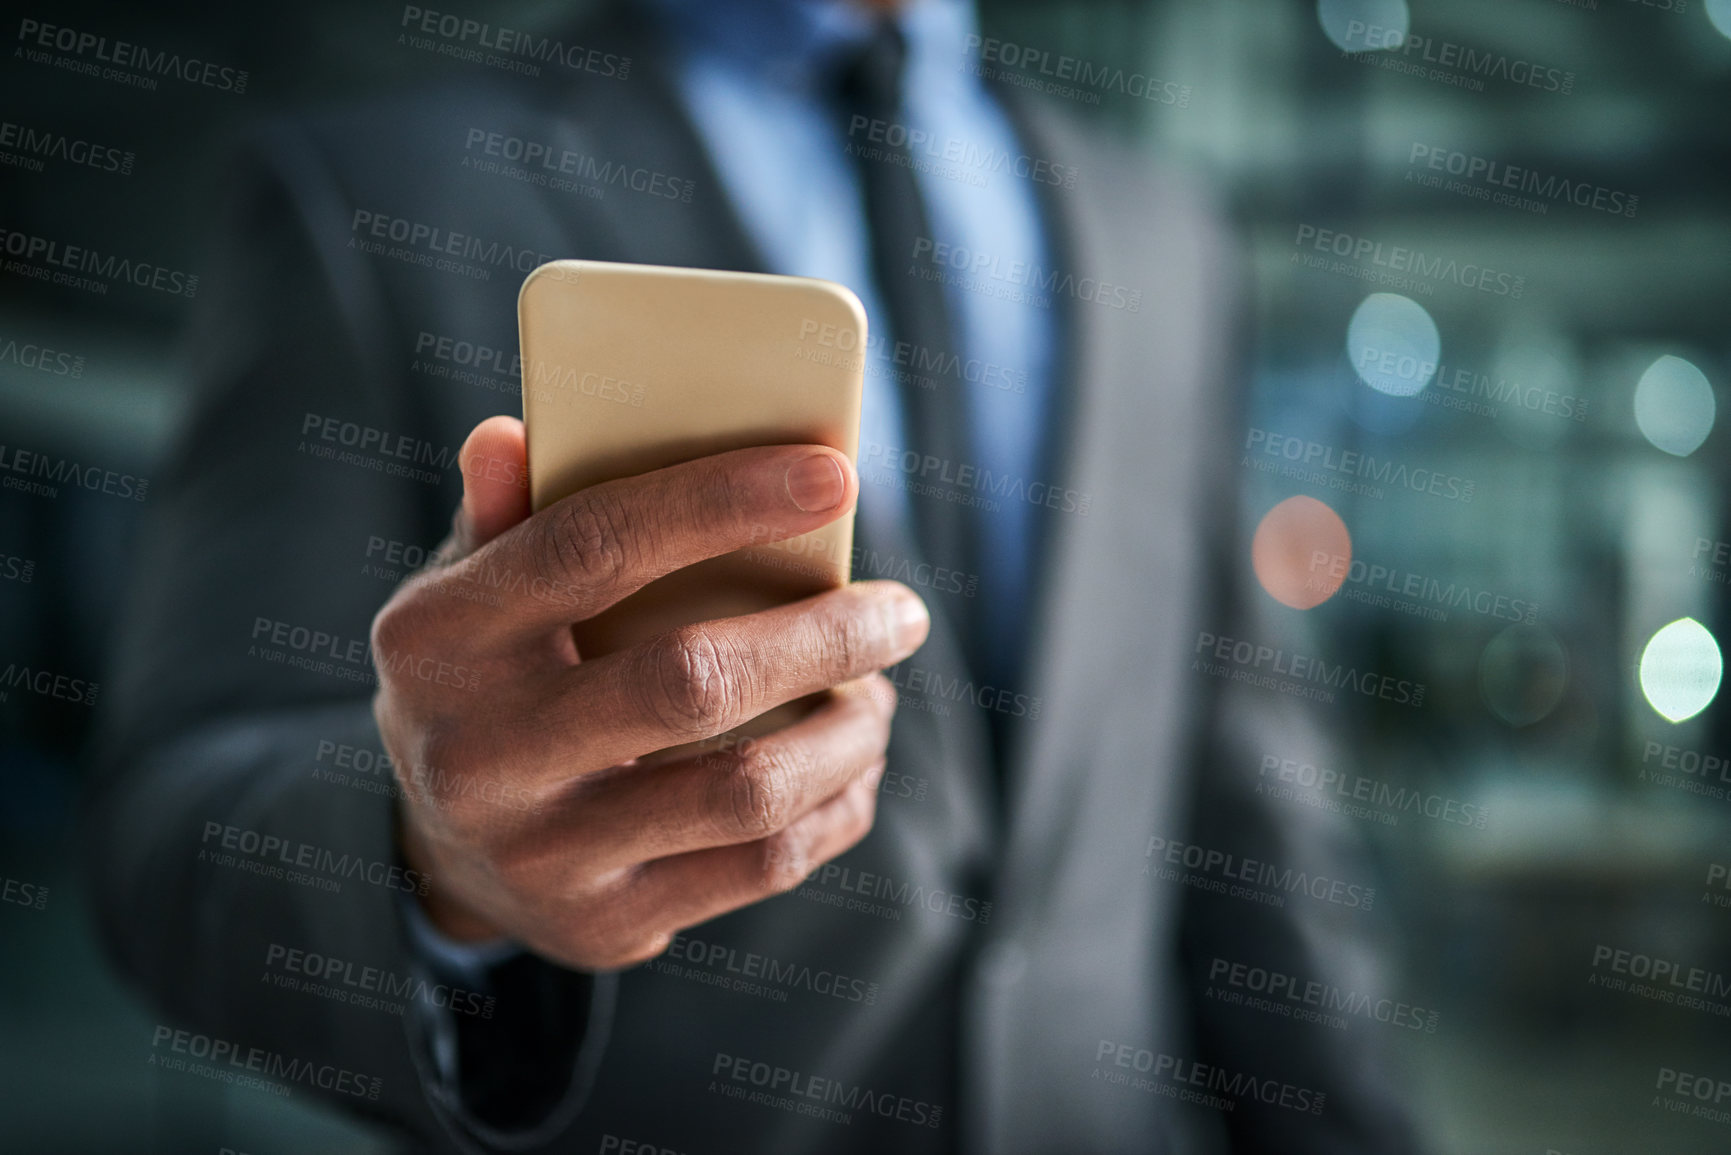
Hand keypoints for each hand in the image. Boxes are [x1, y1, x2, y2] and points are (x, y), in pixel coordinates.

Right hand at [370, 417, 928, 968]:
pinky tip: (855, 769)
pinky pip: (759, 867)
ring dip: (845, 734)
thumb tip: (515, 433)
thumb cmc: (487, 678)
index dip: (723, 503)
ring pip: (744, 790)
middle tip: (902, 612)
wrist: (442, 854)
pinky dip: (834, 809)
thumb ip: (503, 514)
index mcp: (440, 639)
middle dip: (824, 638)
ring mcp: (543, 851)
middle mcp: (479, 753)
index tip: (835, 476)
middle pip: (692, 681)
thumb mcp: (466, 589)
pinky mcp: (608, 922)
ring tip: (879, 694)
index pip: (595, 548)